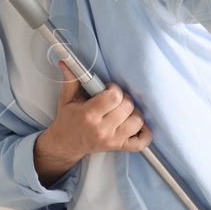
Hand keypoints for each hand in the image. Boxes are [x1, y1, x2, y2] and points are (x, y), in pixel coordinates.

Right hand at [34, 62, 150, 185]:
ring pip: (137, 122)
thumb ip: (71, 80)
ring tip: (124, 111)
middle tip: (116, 99)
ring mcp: (112, 140)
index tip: (109, 89)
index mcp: (88, 115)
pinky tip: (136, 125)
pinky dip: (145, 133)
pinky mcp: (119, 147)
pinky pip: (141, 143)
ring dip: (134, 113)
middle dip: (124, 98)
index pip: (114, 97)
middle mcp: (102, 129)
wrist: (66, 144)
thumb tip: (66, 62)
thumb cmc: (68, 120)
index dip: (115, 89)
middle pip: (127, 107)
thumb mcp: (66, 99)